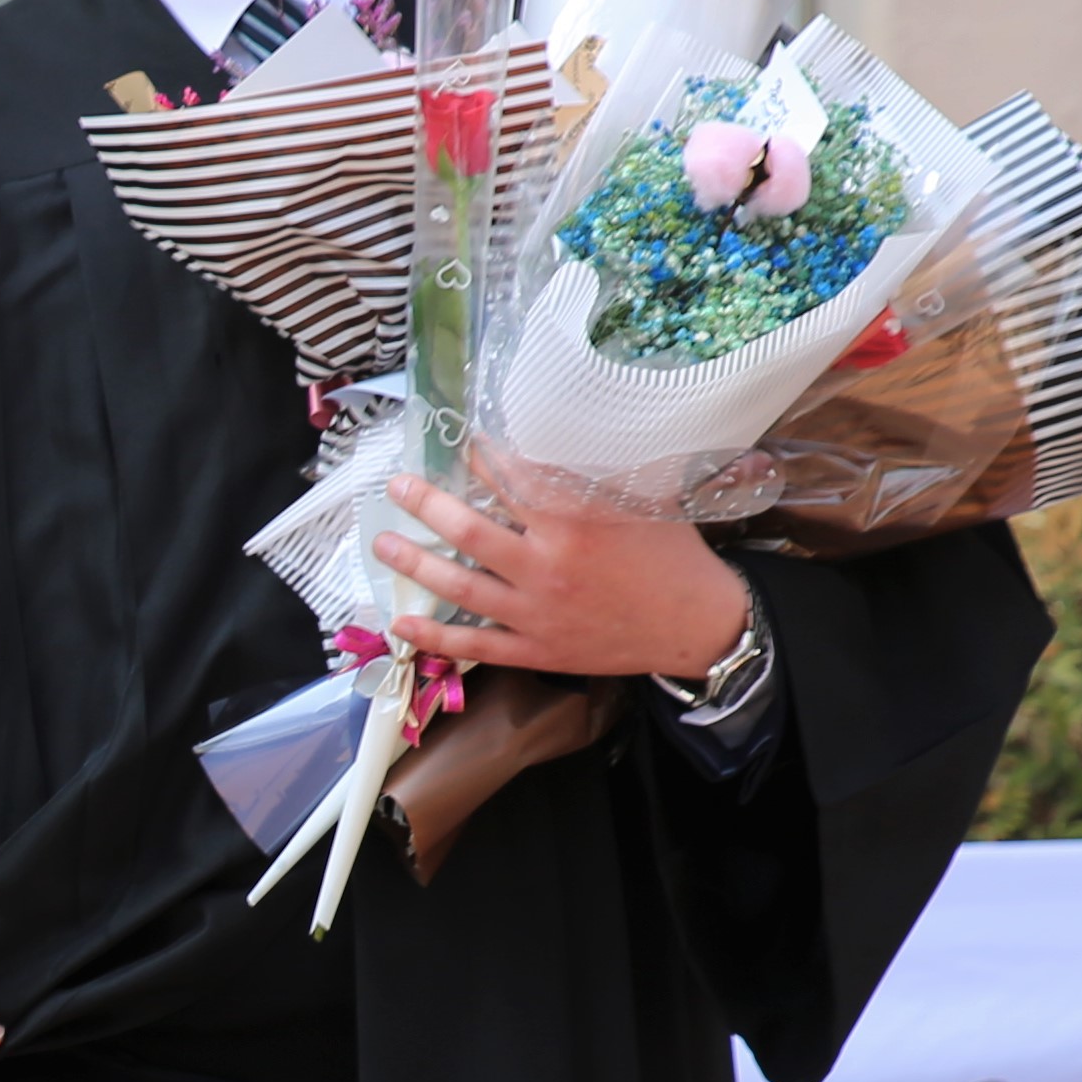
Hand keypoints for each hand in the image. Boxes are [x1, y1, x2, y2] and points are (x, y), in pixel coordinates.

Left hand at [377, 463, 756, 683]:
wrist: (699, 625)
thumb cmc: (673, 555)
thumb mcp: (644, 498)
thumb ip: (597, 472)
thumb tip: (565, 432)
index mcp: (574, 522)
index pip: (509, 479)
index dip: (477, 456)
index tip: (454, 439)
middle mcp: (547, 565)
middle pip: (467, 531)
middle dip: (424, 505)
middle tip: (397, 487)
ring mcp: (537, 612)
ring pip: (459, 586)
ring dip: (415, 564)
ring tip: (383, 544)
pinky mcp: (537, 649)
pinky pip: (475, 644)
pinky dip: (435, 636)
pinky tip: (401, 622)